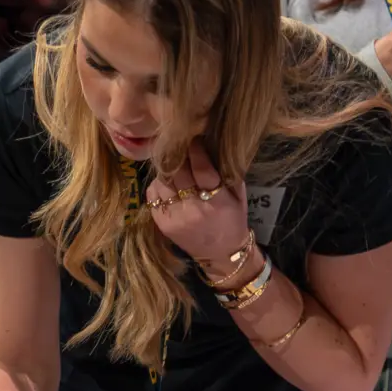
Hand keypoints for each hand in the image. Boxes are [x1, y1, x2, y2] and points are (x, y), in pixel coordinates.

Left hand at [145, 140, 249, 264]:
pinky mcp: (162, 223)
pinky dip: (158, 184)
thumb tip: (212, 144)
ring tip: (172, 163)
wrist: (221, 254)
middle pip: (178, 172)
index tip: (193, 136)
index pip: (201, 168)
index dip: (195, 150)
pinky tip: (167, 182)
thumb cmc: (233, 220)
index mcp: (217, 201)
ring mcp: (175, 217)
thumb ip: (227, 172)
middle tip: (178, 143)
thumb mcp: (238, 196)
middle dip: (178, 155)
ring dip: (166, 169)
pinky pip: (153, 195)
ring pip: (162, 181)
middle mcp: (193, 209)